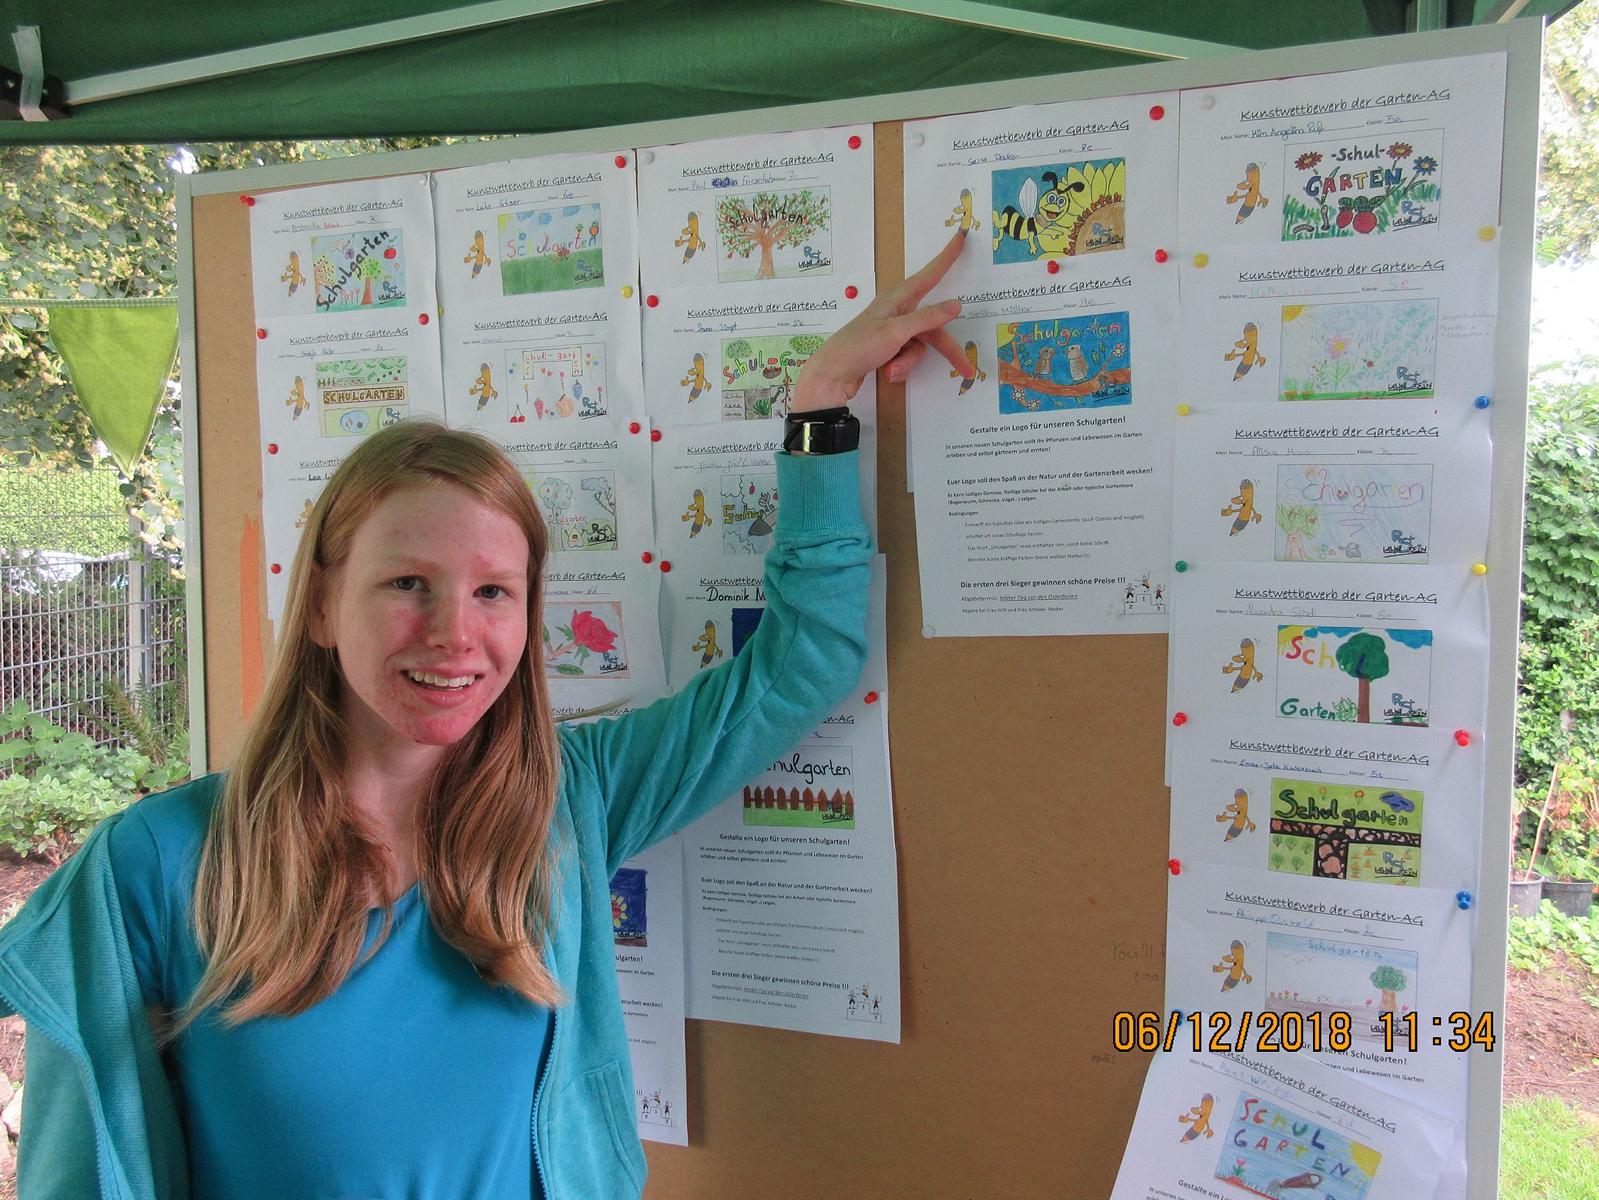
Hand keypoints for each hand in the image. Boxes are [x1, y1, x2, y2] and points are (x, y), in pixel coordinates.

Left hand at [790, 229, 973, 412]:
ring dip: (908, 362)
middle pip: (932, 327)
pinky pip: (906, 357)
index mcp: (897, 300)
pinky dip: (899, 367)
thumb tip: (955, 304)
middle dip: (945, 350)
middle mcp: (897, 313)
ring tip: (890, 369)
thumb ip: (926, 319)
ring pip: (920, 346)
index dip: (946, 257)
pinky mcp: (887, 349)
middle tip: (966, 368)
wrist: (830, 377)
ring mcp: (892, 332)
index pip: (929, 275)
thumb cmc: (858, 347)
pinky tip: (884, 371)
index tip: (960, 236)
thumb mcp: (895, 332)